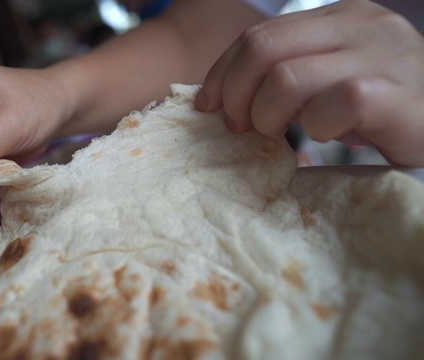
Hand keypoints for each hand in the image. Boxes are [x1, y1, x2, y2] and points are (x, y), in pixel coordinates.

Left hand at [196, 0, 423, 166]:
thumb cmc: (379, 109)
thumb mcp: (327, 78)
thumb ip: (285, 73)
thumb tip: (220, 97)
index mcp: (337, 16)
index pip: (258, 35)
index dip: (222, 73)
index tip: (208, 106)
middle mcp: (360, 24)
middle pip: (262, 49)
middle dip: (236, 95)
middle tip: (241, 127)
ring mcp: (380, 54)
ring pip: (285, 78)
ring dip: (268, 116)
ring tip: (281, 135)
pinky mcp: (394, 91)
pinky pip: (331, 104)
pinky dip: (316, 127)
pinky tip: (327, 135)